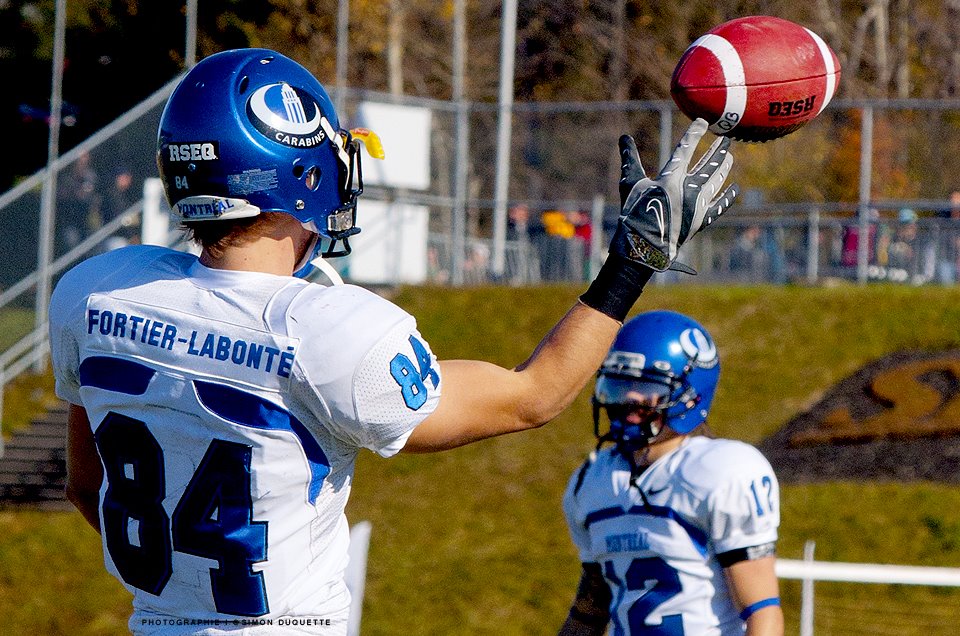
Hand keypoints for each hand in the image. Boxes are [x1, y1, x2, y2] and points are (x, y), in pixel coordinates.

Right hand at [610, 118, 737, 272]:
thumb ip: (630, 159)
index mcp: (671, 179)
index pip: (685, 150)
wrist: (644, 246)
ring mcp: (698, 206)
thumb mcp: (631, 184)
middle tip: (726, 139)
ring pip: (716, 181)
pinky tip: (734, 188)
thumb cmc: (634, 213)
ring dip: (723, 168)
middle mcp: (689, 190)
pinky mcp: (702, 220)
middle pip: (709, 165)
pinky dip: (727, 196)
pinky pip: (719, 206)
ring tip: (729, 156)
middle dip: (717, 150)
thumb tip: (624, 137)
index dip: (694, 134)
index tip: (702, 123)